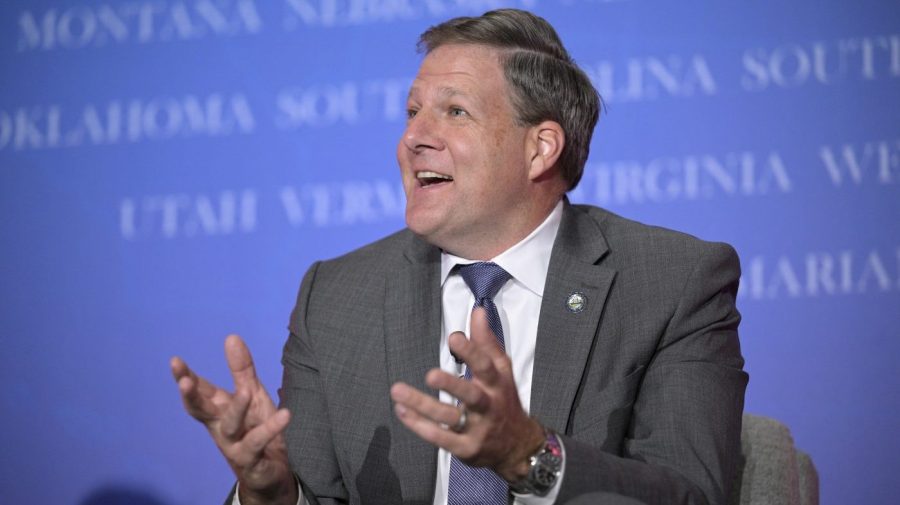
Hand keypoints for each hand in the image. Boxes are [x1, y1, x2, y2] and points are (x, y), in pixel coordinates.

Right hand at [171, 335, 297, 504]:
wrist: (270, 472)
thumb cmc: (256, 428)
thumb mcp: (252, 394)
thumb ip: (241, 369)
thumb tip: (231, 337)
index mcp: (217, 410)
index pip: (198, 391)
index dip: (185, 377)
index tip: (175, 361)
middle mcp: (220, 427)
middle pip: (201, 410)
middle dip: (191, 396)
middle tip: (185, 381)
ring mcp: (234, 445)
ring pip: (230, 426)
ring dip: (236, 409)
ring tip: (246, 392)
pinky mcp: (251, 459)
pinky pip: (259, 442)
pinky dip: (271, 428)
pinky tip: (284, 414)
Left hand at [390, 308, 544, 481]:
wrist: (518, 447)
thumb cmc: (504, 401)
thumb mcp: (502, 371)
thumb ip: (487, 341)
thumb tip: (478, 311)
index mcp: (497, 384)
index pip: (487, 366)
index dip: (472, 352)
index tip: (454, 338)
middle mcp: (488, 407)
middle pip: (471, 396)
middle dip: (451, 386)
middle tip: (430, 375)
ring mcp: (477, 429)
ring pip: (449, 418)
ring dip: (422, 405)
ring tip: (398, 391)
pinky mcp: (465, 449)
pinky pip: (440, 438)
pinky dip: (418, 425)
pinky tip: (401, 410)